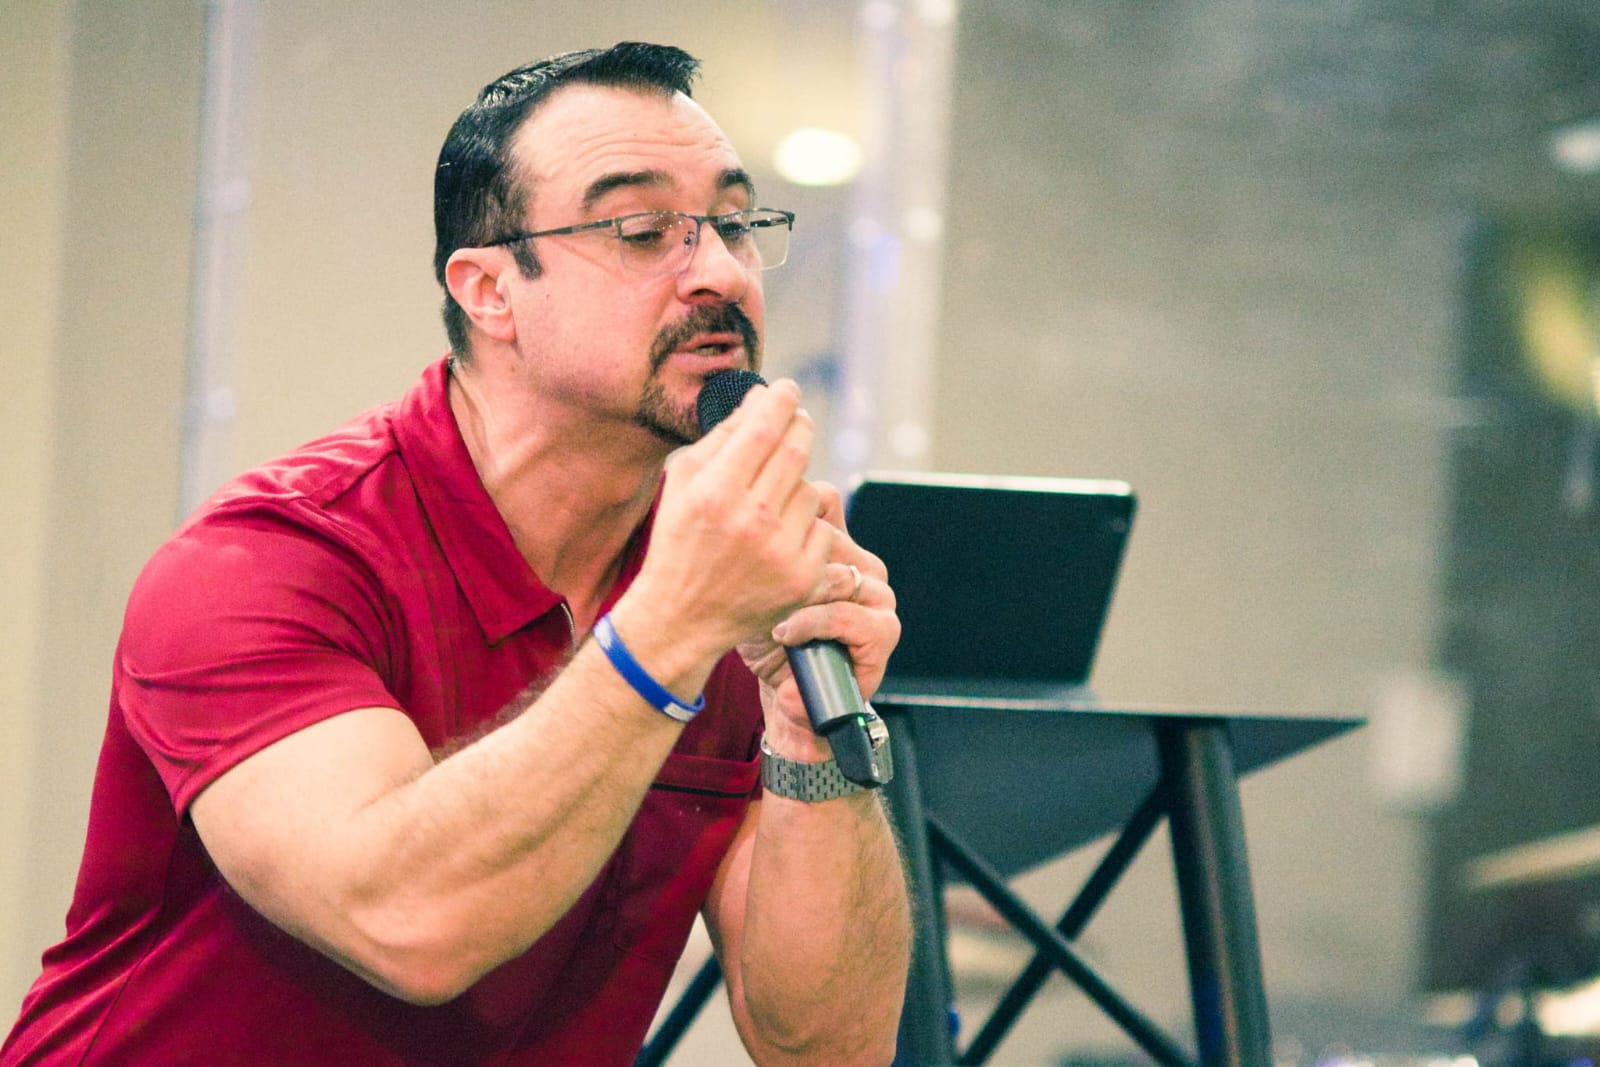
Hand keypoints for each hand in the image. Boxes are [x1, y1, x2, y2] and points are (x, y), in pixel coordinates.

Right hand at [620, 380, 833, 664]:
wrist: (682, 618)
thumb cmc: (679, 542)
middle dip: (799, 427)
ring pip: (811, 489)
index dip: (781, 400)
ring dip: (798, 483)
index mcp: (713, 492)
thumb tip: (759, 399)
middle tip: (797, 420)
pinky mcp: (802, 578)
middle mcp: (749, 520)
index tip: (788, 390)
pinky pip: (823, 528)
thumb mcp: (681, 485)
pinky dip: (807, 525)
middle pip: (796, 451)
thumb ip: (720, 439)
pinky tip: (782, 536)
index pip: (762, 428)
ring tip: (773, 498)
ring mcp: (780, 551)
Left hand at [738, 482, 899, 754]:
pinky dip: (815, 625)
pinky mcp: (884, 630)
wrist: (787, 693)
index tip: (749, 539)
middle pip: (828, 537)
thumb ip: (752, 547)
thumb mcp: (747, 586)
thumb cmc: (764, 637)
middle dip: (788, 563)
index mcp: (836, 544)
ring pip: (840, 575)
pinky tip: (787, 634)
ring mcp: (878, 596)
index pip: (821, 499)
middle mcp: (861, 564)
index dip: (785, 512)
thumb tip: (738, 503)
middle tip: (754, 586)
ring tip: (771, 619)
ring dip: (801, 597)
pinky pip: (850, 616)